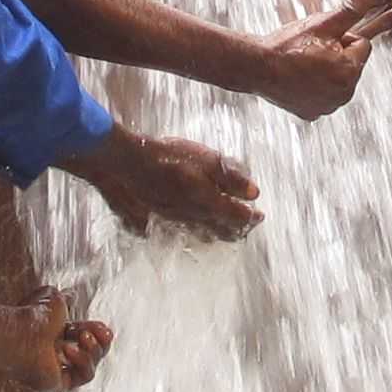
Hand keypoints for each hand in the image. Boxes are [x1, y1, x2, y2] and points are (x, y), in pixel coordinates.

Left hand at [12, 294, 114, 391]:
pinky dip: (83, 361)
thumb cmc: (32, 317)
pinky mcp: (58, 385)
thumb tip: (71, 294)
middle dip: (99, 341)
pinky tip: (70, 350)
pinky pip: (84, 376)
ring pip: (91, 365)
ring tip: (83, 338)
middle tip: (96, 331)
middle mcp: (54, 355)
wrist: (21, 333)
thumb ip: (64, 299)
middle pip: (91, 352)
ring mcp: (56, 372)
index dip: (96, 331)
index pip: (83, 336)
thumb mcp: (54, 300)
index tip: (102, 326)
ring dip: (92, 350)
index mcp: (53, 336)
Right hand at [71, 125, 260, 240]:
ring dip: (220, 232)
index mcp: (209, 203)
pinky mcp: (164, 216)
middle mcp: (195, 216)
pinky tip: (198, 226)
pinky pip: (188, 228)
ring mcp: (178, 219)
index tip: (260, 216)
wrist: (131, 164)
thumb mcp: (207, 161)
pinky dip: (200, 229)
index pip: (237, 217)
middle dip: (238, 229)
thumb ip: (232, 179)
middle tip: (248, 225)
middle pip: (222, 230)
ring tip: (228, 231)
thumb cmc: (170, 158)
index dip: (251, 218)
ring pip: (205, 232)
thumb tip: (254, 193)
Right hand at [249, 9, 370, 119]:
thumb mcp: (323, 23)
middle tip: (311, 52)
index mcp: (350, 71)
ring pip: (338, 80)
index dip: (341, 37)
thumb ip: (351, 8)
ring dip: (327, 71)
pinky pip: (323, 95)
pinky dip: (315, 88)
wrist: (257, 66)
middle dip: (337, 55)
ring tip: (304, 64)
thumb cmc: (289, 44)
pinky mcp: (313, 113)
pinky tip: (298, 79)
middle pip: (351, 64)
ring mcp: (328, 107)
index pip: (361, 45)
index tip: (320, 40)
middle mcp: (344, 94)